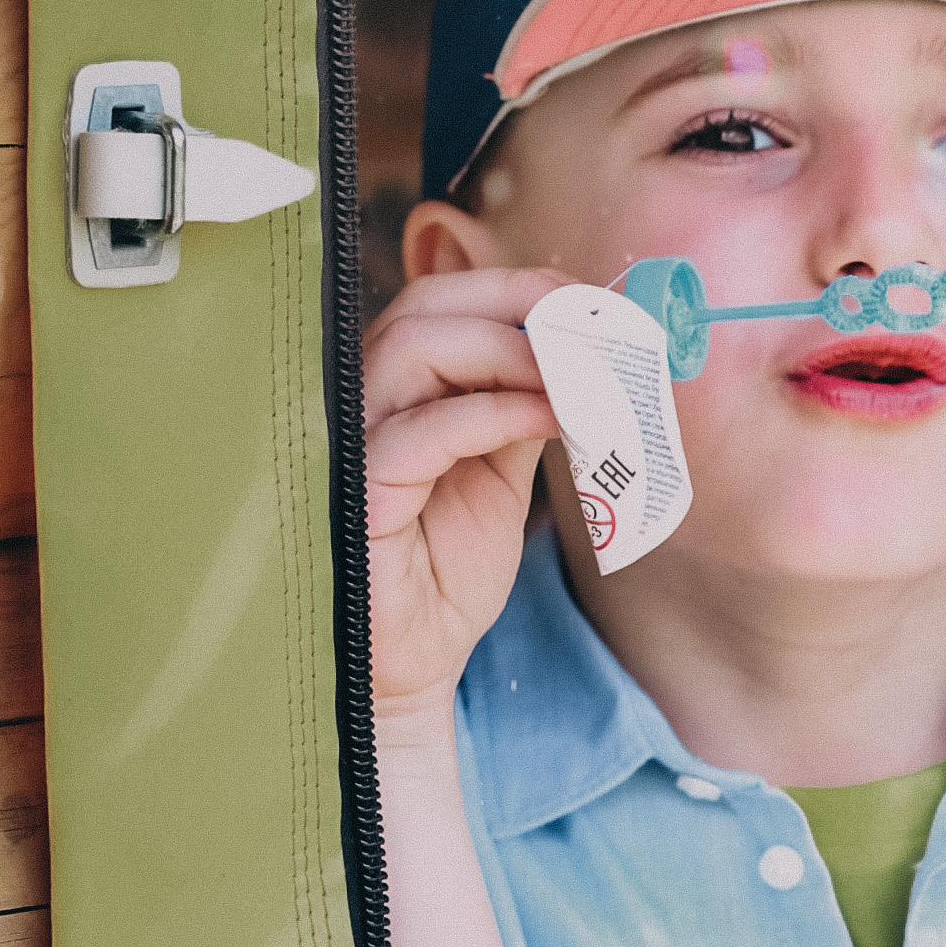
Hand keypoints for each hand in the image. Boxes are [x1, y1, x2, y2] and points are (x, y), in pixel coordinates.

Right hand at [364, 268, 560, 738]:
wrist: (421, 658)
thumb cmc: (448, 565)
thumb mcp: (503, 469)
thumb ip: (527, 405)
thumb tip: (588, 349)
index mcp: (396, 387)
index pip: (441, 301)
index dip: (517, 289)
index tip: (591, 304)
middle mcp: (361, 400)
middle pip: (423, 307)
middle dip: (519, 306)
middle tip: (596, 331)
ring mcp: (349, 443)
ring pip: (412, 349)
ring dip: (511, 351)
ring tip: (579, 376)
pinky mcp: (355, 496)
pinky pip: (420, 433)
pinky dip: (493, 412)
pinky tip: (550, 418)